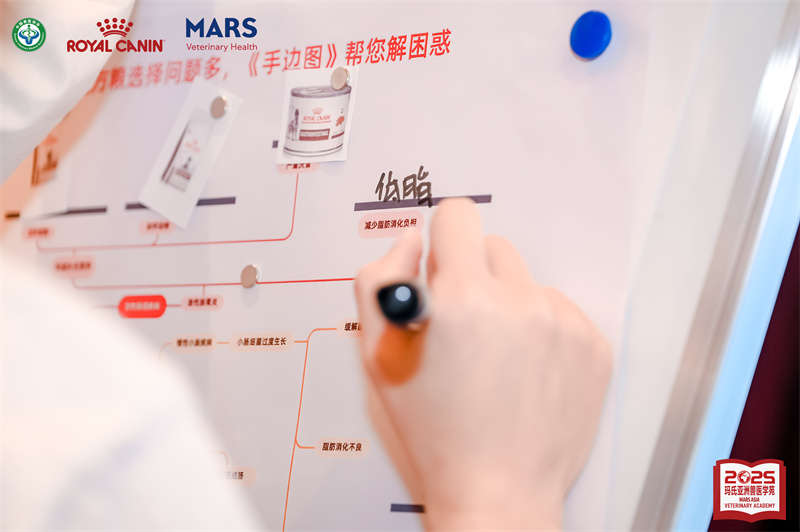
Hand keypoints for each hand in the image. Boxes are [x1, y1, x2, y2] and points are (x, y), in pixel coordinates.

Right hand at [355, 198, 611, 529]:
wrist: (498, 490)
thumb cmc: (435, 431)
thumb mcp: (378, 355)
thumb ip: (380, 280)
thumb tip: (411, 240)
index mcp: (462, 298)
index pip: (458, 215)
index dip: (442, 238)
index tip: (442, 263)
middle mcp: (519, 302)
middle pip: (493, 246)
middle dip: (473, 276)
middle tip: (463, 327)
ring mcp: (562, 323)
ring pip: (527, 281)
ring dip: (508, 304)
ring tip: (495, 358)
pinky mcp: (592, 345)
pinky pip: (559, 311)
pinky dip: (541, 331)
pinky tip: (524, 371)